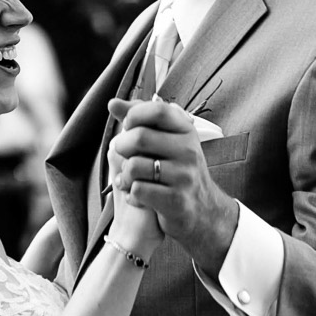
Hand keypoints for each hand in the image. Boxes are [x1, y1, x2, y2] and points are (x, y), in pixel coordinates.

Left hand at [108, 97, 238, 274]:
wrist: (202, 211)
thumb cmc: (176, 170)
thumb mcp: (166, 141)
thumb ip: (140, 121)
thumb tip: (113, 103)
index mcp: (186, 131)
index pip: (157, 110)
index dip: (134, 115)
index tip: (128, 125)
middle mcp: (189, 151)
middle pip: (139, 138)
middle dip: (121, 147)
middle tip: (124, 156)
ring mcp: (184, 176)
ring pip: (134, 166)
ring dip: (124, 175)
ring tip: (128, 179)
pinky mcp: (176, 200)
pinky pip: (138, 190)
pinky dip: (131, 194)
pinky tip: (137, 196)